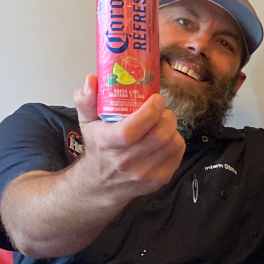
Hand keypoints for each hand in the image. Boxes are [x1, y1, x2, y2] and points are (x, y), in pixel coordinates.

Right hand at [72, 74, 184, 205]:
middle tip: (161, 109)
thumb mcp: (86, 122)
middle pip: (160, 136)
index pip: (132, 130)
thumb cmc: (98, 148)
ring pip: (173, 144)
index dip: (149, 112)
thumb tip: (92, 80)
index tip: (156, 99)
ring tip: (162, 123)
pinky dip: (175, 142)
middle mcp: (127, 162)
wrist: (103, 184)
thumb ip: (85, 99)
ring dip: (172, 128)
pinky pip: (178, 154)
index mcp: (108, 144)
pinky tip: (164, 139)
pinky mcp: (160, 180)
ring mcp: (145, 173)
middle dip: (166, 117)